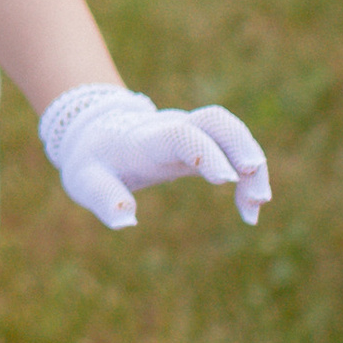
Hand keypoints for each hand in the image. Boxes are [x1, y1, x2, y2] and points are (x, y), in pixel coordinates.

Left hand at [39, 84, 270, 232]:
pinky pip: (234, 150)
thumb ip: (104, 199)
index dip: (206, 153)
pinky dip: (248, 176)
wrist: (97, 134)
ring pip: (232, 132)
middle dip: (242, 149)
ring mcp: (190, 131)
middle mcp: (173, 127)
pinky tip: (249, 211)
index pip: (180, 134)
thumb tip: (126, 221)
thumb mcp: (85, 182)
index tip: (227, 181)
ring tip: (255, 208)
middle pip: (217, 121)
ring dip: (253, 166)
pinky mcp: (202, 143)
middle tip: (257, 194)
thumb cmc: (93, 161)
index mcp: (144, 138)